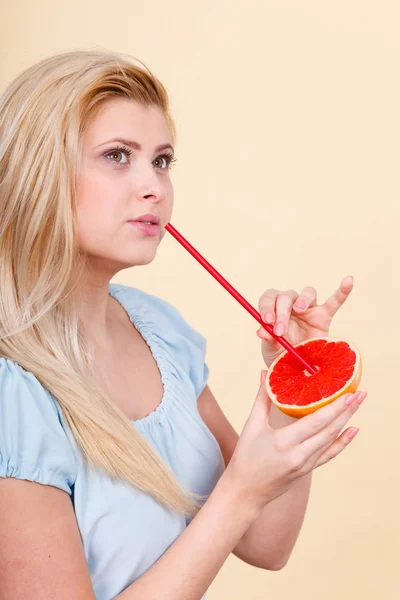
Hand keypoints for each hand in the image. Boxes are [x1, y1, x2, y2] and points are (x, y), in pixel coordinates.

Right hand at [227, 371, 365, 510]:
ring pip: (331, 441)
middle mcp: (298, 455)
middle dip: (347, 411)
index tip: (348, 393)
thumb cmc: (245, 457)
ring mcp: (305, 465)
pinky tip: (353, 430)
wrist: (245, 491)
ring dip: (346, 422)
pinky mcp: (307, 470)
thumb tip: (264, 373)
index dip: (334, 407)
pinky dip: (342, 442)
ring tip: (357, 405)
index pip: (315, 422)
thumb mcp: (252, 426)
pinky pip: (329, 454)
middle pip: (329, 430)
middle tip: (361, 394)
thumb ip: (261, 399)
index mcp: (284, 442)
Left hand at [257, 276, 353, 367]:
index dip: (266, 306)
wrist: (297, 369)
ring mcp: (309, 309)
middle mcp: (291, 305)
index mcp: (274, 309)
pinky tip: (349, 280)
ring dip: (302, 299)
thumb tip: (261, 332)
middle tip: (280, 331)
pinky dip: (342, 291)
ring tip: (299, 310)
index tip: (266, 321)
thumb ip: (268, 340)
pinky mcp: (324, 316)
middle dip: (281, 312)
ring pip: (308, 293)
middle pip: (286, 297)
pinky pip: (335, 301)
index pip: (269, 298)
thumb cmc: (281, 356)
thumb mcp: (271, 350)